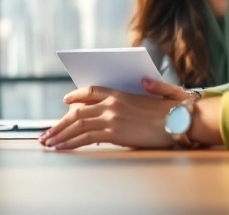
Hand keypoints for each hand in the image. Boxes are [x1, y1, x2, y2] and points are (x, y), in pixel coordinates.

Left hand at [39, 79, 189, 150]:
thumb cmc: (175, 111)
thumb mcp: (162, 92)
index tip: (65, 102)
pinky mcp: (114, 133)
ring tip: (49, 143)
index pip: (91, 91)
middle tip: (47, 134)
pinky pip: (86, 138)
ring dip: (60, 135)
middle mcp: (112, 103)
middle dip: (59, 124)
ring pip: (77, 125)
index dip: (76, 96)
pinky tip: (62, 148)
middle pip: (77, 112)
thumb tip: (143, 81)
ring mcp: (111, 117)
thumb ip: (150, 87)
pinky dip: (71, 143)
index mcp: (120, 93)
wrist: (181, 121)